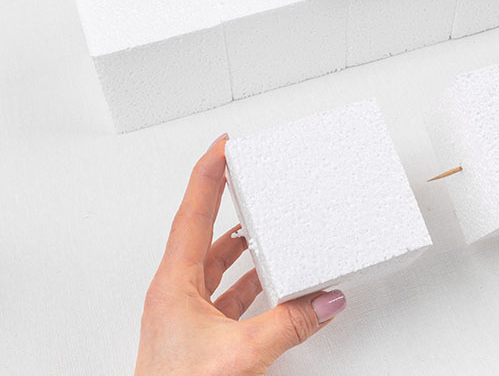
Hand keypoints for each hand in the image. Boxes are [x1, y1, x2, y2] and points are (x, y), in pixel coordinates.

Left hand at [135, 134, 345, 375]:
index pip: (192, 213)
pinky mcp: (200, 334)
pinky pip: (228, 294)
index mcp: (174, 284)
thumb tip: (325, 300)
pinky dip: (250, 282)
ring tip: (266, 223)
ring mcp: (186, 314)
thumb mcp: (239, 354)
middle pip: (202, 231)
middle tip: (246, 172)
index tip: (224, 145)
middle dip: (226, 199)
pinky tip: (271, 282)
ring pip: (217, 264)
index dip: (209, 174)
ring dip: (241, 243)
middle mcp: (176, 292)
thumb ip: (288, 324)